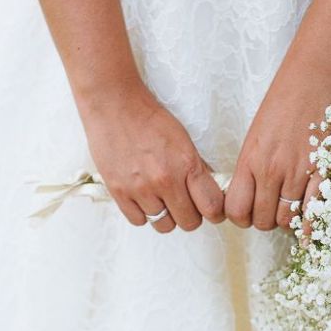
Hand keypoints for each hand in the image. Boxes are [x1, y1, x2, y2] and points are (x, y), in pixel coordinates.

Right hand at [79, 78, 224, 231]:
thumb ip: (197, 167)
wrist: (114, 106)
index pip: (212, 206)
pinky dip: (143, 213)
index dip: (215, 212)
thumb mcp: (183, 139)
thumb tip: (210, 191)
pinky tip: (143, 197)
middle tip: (185, 203)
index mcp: (186, 164)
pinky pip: (139, 220)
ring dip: (166, 215)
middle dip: (191, 215)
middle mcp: (165, 180)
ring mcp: (140, 188)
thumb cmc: (150, 119)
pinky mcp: (119, 192)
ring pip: (164, 225)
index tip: (212, 211)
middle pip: (189, 222)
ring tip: (161, 198)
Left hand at [225, 52, 330, 232]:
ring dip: (290, 219)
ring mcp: (298, 172)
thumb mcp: (257, 133)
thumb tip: (253, 193)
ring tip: (293, 207)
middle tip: (274, 209)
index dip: (241, 217)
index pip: (236, 209)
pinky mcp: (324, 170)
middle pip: (262, 220)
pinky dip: (312, 221)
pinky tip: (312, 219)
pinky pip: (315, 212)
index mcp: (250, 159)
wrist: (315, 77)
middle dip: (267, 220)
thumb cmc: (285, 99)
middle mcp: (271, 170)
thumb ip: (252, 165)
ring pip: (287, 219)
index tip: (249, 212)